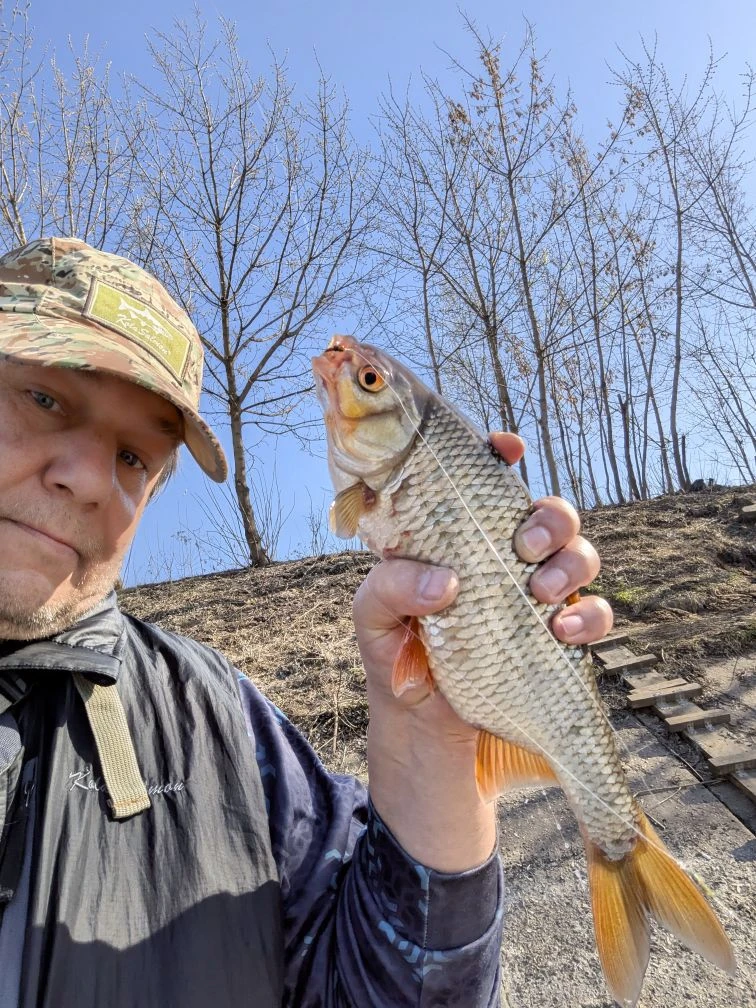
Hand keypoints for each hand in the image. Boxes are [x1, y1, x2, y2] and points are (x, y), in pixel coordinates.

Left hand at [355, 431, 612, 870]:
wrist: (428, 749)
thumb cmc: (397, 669)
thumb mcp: (372, 625)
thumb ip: (388, 589)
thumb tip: (449, 582)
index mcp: (457, 545)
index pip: (484, 486)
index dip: (500, 455)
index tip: (507, 448)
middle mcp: (502, 566)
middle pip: (548, 514)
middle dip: (549, 516)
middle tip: (523, 545)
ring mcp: (536, 604)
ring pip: (580, 556)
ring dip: (572, 562)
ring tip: (540, 592)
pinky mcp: (560, 644)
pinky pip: (595, 616)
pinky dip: (590, 616)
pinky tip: (561, 632)